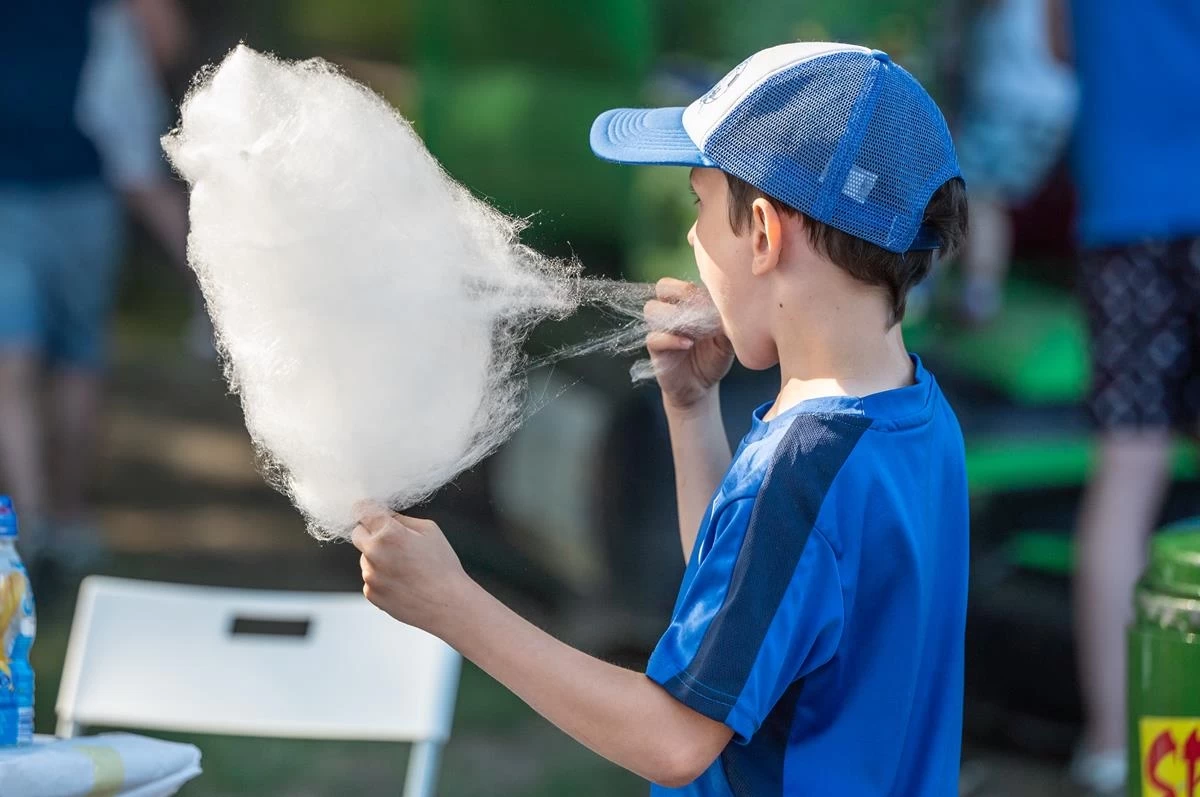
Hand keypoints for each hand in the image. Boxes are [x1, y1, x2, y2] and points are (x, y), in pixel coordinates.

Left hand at [351, 506, 471, 633]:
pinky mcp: (371, 593)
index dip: (367, 508)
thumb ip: (402, 520)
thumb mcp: (429, 531)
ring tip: (405, 567)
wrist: (447, 604)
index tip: (371, 511)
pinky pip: (370, 577)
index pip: (363, 510)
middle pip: (357, 533)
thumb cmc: (443, 566)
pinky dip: (381, 577)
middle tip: (392, 540)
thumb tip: (385, 515)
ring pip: (365, 557)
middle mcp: (374, 553)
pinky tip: (403, 582)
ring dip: (377, 557)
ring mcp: (370, 575)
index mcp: (389, 533)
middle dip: (370, 532)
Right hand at [644, 278, 733, 410]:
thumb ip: (727, 322)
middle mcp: (671, 311)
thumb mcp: (726, 339)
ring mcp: (661, 329)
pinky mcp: (656, 349)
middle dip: (681, 292)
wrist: (702, 385)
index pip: (684, 281)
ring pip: (651, 309)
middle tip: (700, 308)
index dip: (696, 288)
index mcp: (687, 303)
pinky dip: (671, 339)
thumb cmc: (714, 357)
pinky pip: (654, 337)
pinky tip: (688, 344)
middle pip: (663, 286)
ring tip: (695, 329)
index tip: (713, 302)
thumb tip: (731, 307)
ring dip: (673, 315)